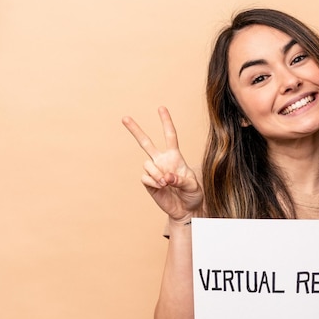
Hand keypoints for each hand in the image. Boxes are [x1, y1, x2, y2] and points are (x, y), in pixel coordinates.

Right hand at [122, 107, 202, 221]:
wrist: (186, 210)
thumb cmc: (193, 195)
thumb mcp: (193, 186)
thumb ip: (181, 180)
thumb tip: (166, 177)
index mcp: (175, 157)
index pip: (170, 136)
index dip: (166, 122)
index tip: (161, 108)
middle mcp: (162, 161)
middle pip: (146, 143)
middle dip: (135, 130)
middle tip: (124, 118)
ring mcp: (154, 171)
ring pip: (147, 164)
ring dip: (156, 173)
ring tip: (166, 183)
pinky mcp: (149, 183)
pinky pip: (145, 177)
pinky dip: (153, 182)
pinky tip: (161, 187)